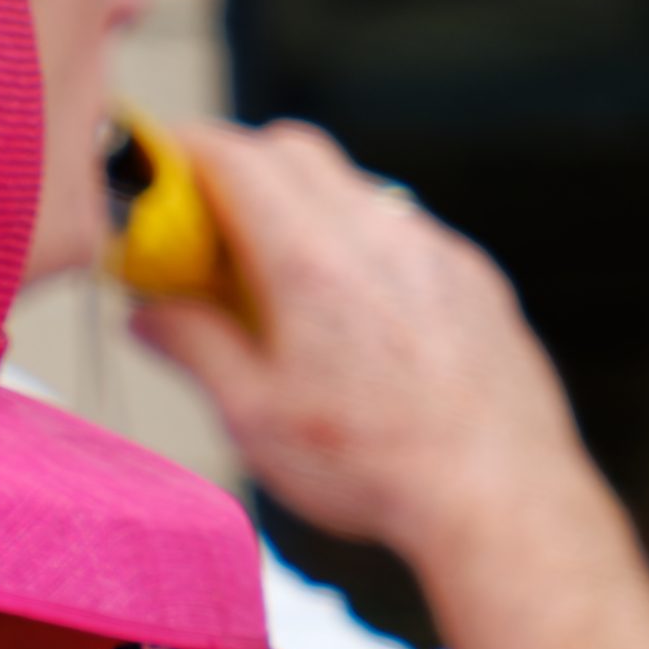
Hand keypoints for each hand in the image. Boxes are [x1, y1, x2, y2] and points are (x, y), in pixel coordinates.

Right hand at [130, 120, 603, 565]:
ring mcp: (435, 251)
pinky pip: (399, 230)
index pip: (236, 157)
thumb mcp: (252, 417)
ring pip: (350, 187)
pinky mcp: (472, 277)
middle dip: (236, 169)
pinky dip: (353, 244)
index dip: (183, 152)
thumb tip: (149, 314)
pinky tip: (343, 317)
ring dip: (297, 209)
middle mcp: (380, 236)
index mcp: (312, 264)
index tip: (153, 173)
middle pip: (294, 150)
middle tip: (200, 230)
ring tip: (271, 284)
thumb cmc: (376, 468)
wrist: (499, 499)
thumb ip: (193, 348)